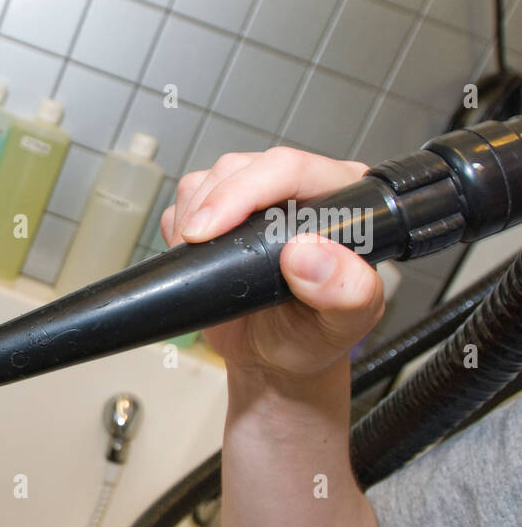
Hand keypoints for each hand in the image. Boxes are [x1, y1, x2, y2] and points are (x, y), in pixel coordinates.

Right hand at [160, 147, 382, 381]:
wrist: (273, 360)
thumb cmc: (313, 338)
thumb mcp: (344, 324)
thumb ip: (345, 291)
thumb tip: (307, 253)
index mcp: (346, 203)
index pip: (290, 168)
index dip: (246, 190)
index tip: (212, 229)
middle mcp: (302, 192)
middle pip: (243, 166)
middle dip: (211, 202)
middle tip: (194, 243)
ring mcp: (259, 200)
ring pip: (211, 177)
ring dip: (193, 213)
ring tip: (203, 255)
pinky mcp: (224, 214)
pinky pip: (189, 198)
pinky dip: (179, 224)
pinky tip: (196, 255)